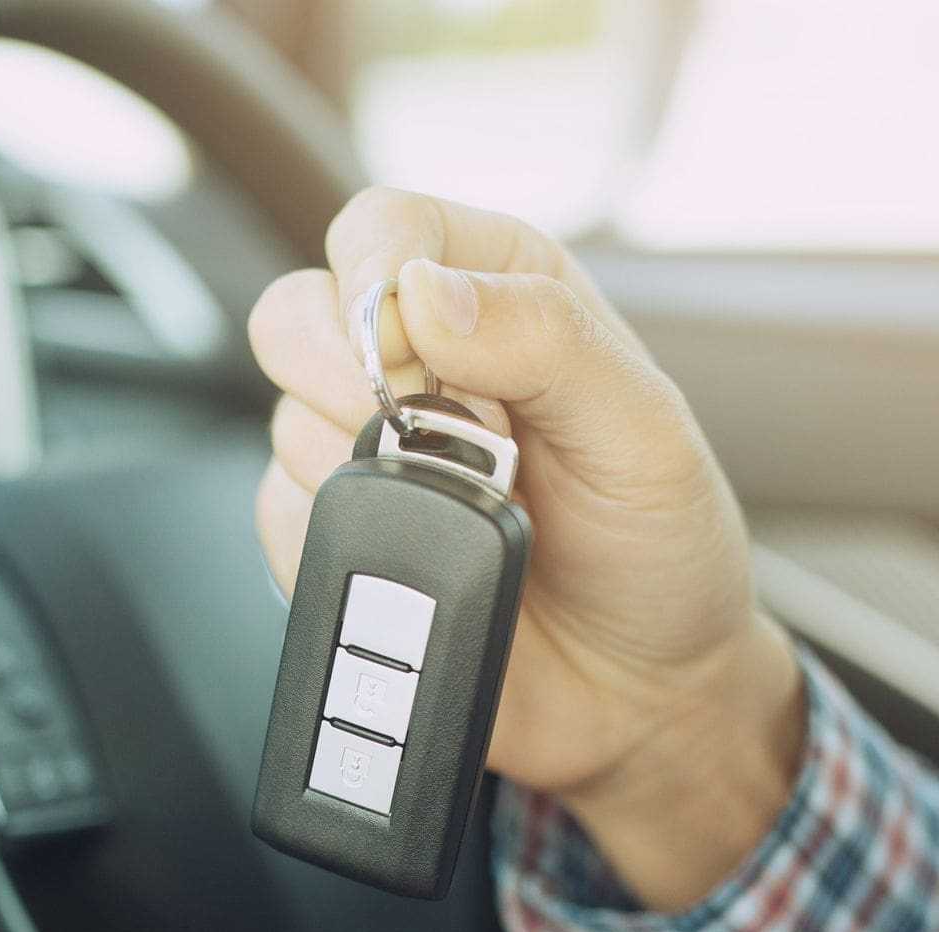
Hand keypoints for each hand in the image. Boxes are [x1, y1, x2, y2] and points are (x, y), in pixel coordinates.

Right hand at [249, 189, 806, 907]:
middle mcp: (419, 362)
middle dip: (341, 375)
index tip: (407, 348)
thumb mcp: (642, 433)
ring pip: (282, 423)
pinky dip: (341, 545)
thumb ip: (543, 340)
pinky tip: (426, 562)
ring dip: (367, 477)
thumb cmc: (659, 551)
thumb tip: (424, 295)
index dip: (372, 273)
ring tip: (468, 515)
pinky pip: (278, 521)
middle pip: (295, 313)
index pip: (385, 227)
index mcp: (500, 294)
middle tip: (429, 434)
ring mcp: (366, 453)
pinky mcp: (334, 538)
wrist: (640, 697)